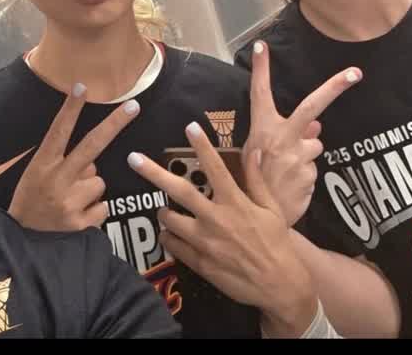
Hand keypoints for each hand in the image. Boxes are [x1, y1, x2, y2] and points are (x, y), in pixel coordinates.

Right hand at [9, 83, 139, 230]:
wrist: (22, 246)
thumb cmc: (32, 205)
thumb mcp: (35, 177)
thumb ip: (62, 164)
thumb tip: (95, 157)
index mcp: (42, 166)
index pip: (58, 131)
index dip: (70, 109)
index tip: (82, 86)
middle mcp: (57, 180)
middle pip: (91, 145)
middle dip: (115, 123)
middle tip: (134, 105)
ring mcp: (69, 201)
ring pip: (100, 182)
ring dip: (91, 190)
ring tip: (70, 204)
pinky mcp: (80, 222)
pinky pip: (102, 206)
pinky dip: (94, 212)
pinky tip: (76, 219)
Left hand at [127, 122, 317, 336]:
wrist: (278, 285)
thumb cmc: (276, 242)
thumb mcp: (271, 208)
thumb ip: (257, 180)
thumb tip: (253, 151)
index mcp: (235, 202)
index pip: (215, 167)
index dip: (202, 145)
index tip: (190, 127)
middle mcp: (215, 218)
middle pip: (179, 191)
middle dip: (154, 173)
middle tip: (133, 159)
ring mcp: (204, 242)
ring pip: (169, 219)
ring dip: (163, 210)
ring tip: (165, 209)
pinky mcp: (198, 262)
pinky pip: (172, 245)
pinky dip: (167, 236)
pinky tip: (171, 233)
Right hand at [244, 41, 361, 225]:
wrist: (260, 220)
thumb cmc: (253, 183)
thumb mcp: (256, 155)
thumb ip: (285, 136)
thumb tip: (317, 126)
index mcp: (263, 130)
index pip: (260, 93)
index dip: (262, 69)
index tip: (263, 46)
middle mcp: (282, 138)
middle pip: (312, 106)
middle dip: (335, 87)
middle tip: (356, 72)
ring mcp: (298, 157)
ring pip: (314, 144)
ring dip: (306, 154)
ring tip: (286, 172)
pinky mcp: (310, 174)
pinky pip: (314, 167)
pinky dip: (306, 173)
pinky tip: (292, 184)